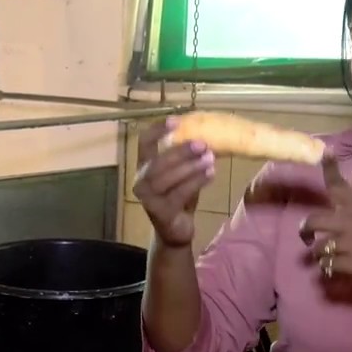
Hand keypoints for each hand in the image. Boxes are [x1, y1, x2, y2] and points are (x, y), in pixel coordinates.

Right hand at [132, 116, 215, 247]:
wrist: (175, 230)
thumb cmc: (178, 196)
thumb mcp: (182, 173)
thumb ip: (187, 157)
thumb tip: (208, 133)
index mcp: (144, 166)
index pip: (144, 142)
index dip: (157, 130)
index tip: (176, 121)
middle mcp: (140, 181)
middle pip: (157, 161)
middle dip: (181, 151)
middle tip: (203, 144)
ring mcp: (148, 198)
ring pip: (167, 178)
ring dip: (190, 167)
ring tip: (210, 159)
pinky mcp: (160, 213)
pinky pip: (178, 194)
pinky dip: (196, 182)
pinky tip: (211, 175)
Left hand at [299, 156, 351, 297]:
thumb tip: (338, 191)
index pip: (340, 187)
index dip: (330, 169)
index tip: (325, 152)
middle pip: (315, 219)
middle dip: (305, 230)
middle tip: (306, 238)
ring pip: (319, 246)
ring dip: (318, 254)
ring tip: (326, 257)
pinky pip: (328, 264)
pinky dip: (326, 268)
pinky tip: (333, 268)